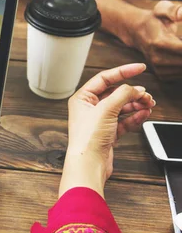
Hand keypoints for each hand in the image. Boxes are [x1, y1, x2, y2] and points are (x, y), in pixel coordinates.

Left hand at [60, 63, 154, 197]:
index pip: (104, 78)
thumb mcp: (106, 110)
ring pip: (121, 107)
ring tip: (149, 104)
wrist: (88, 164)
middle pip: (115, 93)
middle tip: (147, 95)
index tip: (140, 67)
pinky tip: (144, 113)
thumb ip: (122, 95)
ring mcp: (99, 120)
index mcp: (82, 98)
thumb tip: (135, 88)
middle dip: (133, 92)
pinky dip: (135, 116)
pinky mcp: (108, 132)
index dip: (123, 71)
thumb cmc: (88, 138)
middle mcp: (89, 107)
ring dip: (136, 104)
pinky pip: (124, 120)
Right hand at [124, 1, 181, 79]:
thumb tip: (181, 15)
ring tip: (179, 45)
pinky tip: (179, 55)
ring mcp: (159, 68)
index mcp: (160, 42)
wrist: (135, 31)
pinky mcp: (161, 75)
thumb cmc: (153, 19)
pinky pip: (180, 74)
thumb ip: (174, 10)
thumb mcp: (161, 9)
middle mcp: (158, 58)